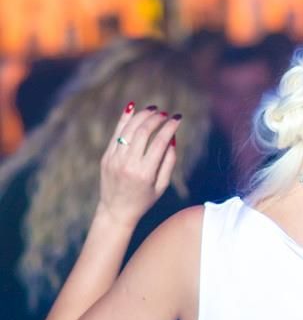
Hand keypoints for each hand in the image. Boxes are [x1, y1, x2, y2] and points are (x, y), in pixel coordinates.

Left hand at [97, 103, 182, 227]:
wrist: (116, 211)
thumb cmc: (144, 200)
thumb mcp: (162, 186)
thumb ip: (169, 161)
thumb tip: (171, 137)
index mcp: (144, 173)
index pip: (159, 142)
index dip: (170, 127)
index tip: (178, 118)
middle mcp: (128, 164)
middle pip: (143, 132)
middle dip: (156, 119)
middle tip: (165, 113)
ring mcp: (114, 159)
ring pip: (128, 129)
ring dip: (142, 116)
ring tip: (153, 110)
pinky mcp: (106, 157)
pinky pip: (116, 133)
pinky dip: (125, 119)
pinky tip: (134, 108)